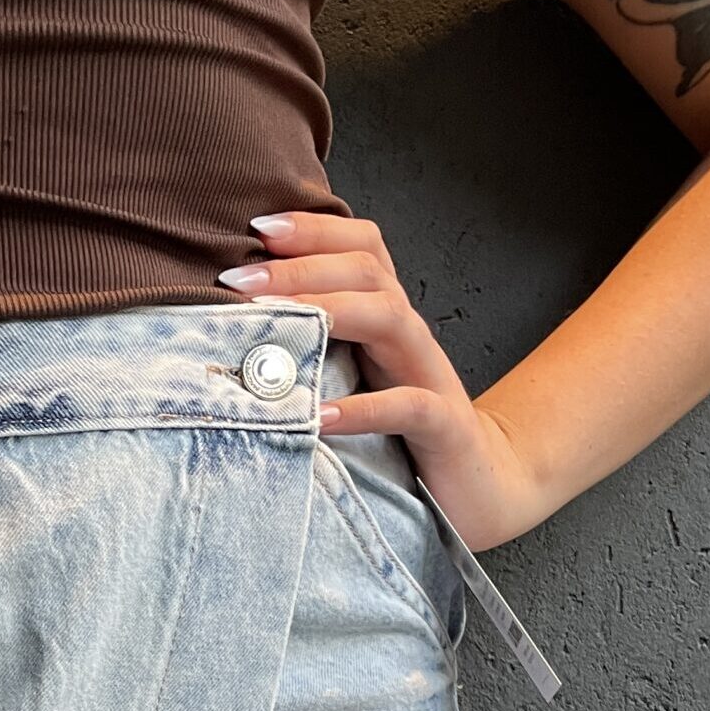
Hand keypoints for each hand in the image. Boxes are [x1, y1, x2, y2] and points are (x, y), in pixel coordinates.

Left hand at [219, 211, 542, 550]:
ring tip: (269, 318)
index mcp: (385, 316)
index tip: (255, 228)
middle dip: (299, 266)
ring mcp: (428, 375)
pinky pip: (408, 407)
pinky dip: (363, 409)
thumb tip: (234, 326)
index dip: (313, 229)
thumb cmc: (397, 429)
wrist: (475, 482)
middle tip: (237, 278)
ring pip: (389, 318)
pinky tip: (320, 415)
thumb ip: (310, 346)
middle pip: (365, 272)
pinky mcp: (442, 426)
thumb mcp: (350, 377)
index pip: (361, 247)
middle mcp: (408, 334)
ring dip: (326, 310)